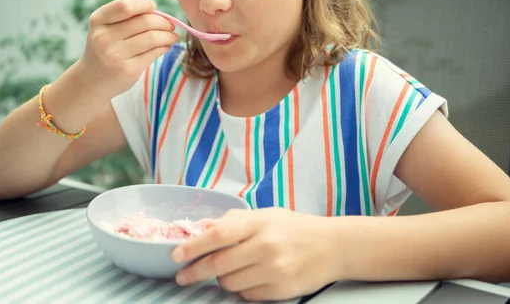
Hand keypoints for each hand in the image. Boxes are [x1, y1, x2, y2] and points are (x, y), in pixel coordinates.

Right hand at [77, 0, 178, 99]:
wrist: (92, 80)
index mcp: (98, 20)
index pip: (126, 5)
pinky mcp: (128, 70)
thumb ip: (123, 7)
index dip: (145, 4)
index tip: (153, 8)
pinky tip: (166, 46)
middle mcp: (104, 37)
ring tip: (172, 35)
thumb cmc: (104, 46)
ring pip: (153, 38)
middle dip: (163, 21)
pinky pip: (154, 53)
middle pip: (144, 21)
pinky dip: (164, 47)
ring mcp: (115, 55)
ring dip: (168, 35)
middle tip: (170, 24)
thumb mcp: (106, 24)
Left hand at [172, 208, 338, 301]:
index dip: (194, 246)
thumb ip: (234, 221)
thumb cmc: (296, 228)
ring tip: (233, 269)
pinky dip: (242, 288)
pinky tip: (252, 277)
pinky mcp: (281, 290)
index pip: (218, 235)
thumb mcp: (266, 215)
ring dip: (223, 279)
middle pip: (219, 264)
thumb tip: (203, 227)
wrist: (333, 246)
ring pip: (230, 283)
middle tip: (183, 275)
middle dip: (195, 271)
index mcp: (260, 222)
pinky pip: (247, 295)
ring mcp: (274, 270)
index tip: (176, 255)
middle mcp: (266, 246)